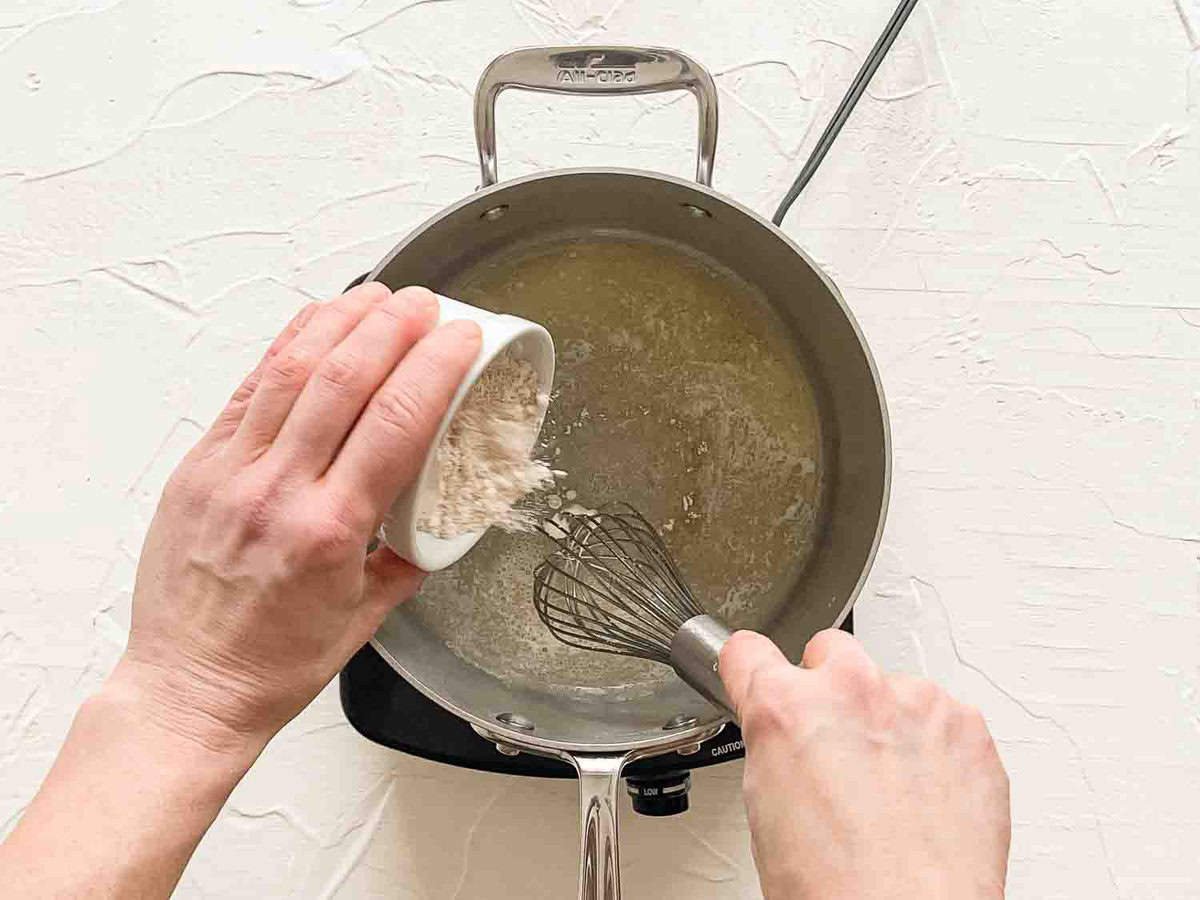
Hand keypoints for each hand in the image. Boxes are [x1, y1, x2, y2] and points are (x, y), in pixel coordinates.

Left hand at [118, 282, 480, 754]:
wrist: (187, 689)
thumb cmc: (272, 664)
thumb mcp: (365, 618)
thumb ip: (407, 561)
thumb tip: (436, 521)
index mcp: (331, 530)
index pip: (397, 422)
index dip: (435, 366)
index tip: (461, 338)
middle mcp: (279, 491)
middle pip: (345, 378)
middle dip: (393, 326)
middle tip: (425, 303)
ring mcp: (231, 473)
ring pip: (291, 371)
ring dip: (340, 322)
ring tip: (376, 296)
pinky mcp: (198, 467)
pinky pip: (247, 391)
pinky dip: (286, 349)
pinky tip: (313, 327)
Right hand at [720, 629, 1009, 899]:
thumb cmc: (838, 888)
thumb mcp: (766, 808)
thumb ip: (777, 745)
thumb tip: (790, 737)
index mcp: (785, 707)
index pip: (748, 651)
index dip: (750, 669)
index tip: (758, 672)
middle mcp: (850, 689)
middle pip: (830, 651)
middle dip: (829, 689)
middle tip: (836, 748)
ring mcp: (914, 701)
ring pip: (892, 687)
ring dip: (888, 722)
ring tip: (890, 791)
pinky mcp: (967, 723)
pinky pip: (943, 717)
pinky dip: (935, 747)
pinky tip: (925, 796)